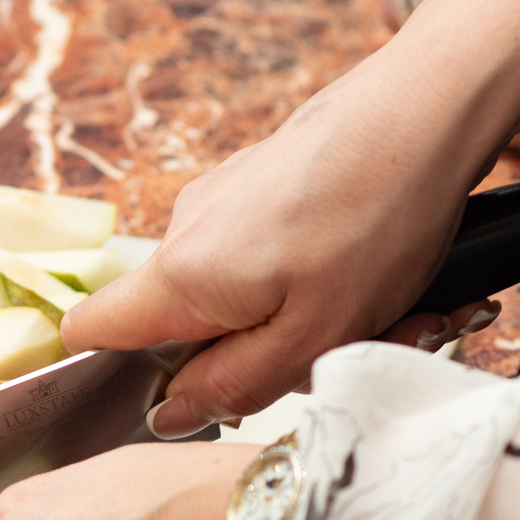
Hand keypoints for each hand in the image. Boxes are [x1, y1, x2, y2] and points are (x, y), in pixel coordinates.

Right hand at [63, 57, 492, 433]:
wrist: (429, 104)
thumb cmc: (379, 214)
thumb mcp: (316, 335)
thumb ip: (234, 386)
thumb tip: (170, 415)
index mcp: (182, 274)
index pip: (90, 334)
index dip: (119, 380)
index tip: (191, 398)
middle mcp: (185, 230)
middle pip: (188, 327)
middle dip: (266, 358)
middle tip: (352, 351)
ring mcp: (222, 200)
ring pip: (243, 296)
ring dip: (315, 319)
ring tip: (399, 308)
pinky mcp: (261, 183)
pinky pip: (275, 258)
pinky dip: (329, 279)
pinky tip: (392, 271)